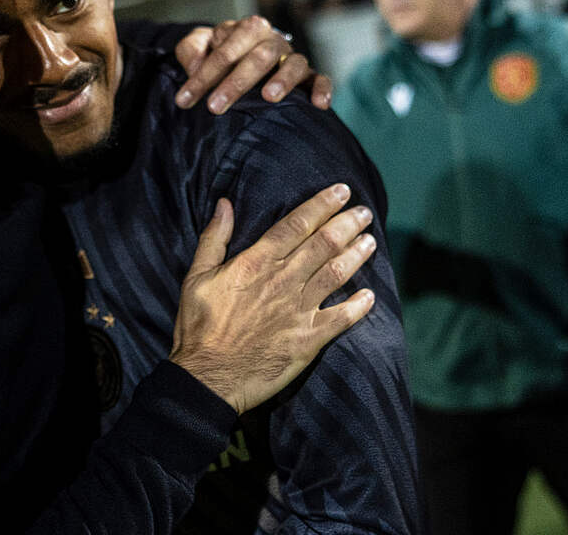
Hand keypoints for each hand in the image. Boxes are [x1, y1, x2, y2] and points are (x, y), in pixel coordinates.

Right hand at [170, 184, 376, 413]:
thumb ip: (213, 239)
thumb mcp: (196, 276)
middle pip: (323, 244)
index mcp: (255, 263)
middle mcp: (282, 281)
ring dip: (357, 255)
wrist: (208, 376)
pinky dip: (359, 306)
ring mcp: (298, 310)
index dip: (321, 205)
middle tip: (364, 212)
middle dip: (347, 224)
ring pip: (336, 274)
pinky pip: (342, 318)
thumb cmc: (198, 326)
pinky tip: (370, 295)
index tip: (341, 191)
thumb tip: (224, 203)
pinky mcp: (309, 339)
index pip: (296, 225)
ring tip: (371, 241)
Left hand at [173, 15, 333, 113]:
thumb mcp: (198, 46)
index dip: (203, 76)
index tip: (184, 100)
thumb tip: (196, 65)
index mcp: (246, 29)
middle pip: (259, 57)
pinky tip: (318, 105)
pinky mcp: (307, 76)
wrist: (240, 56)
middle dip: (235, 83)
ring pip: (294, 63)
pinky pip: (320, 79)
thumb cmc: (217, 53)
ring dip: (283, 80)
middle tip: (215, 107)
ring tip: (268, 98)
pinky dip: (322, 89)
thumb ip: (191, 49)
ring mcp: (291, 58)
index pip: (225, 51)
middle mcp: (272, 41)